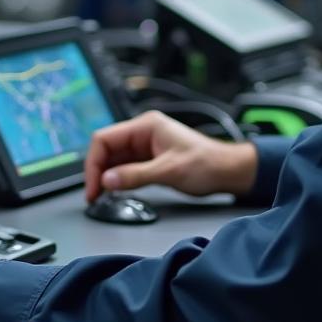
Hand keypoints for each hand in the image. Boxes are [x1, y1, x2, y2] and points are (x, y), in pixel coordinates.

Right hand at [84, 110, 257, 201]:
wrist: (228, 171)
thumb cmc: (207, 163)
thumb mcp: (169, 171)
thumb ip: (136, 175)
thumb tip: (107, 181)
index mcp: (146, 126)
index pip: (105, 139)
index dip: (94, 162)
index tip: (93, 185)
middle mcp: (143, 133)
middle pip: (106, 149)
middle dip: (97, 171)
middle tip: (94, 195)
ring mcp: (145, 146)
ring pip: (114, 159)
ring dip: (106, 177)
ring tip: (101, 196)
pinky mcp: (149, 159)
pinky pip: (125, 167)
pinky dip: (117, 179)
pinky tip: (115, 191)